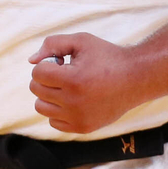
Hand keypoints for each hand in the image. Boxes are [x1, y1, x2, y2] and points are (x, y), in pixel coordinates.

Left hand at [28, 32, 145, 133]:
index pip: (37, 73)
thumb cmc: (107, 56)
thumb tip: (31, 61)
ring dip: (48, 94)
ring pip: (41, 107)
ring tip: (67, 86)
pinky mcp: (83, 128)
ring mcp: (78, 118)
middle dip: (46, 78)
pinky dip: (58, 110)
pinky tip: (73, 99)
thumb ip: (52, 44)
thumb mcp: (81, 41)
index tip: (62, 61)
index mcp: (73, 80)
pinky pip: (54, 122)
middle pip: (37, 90)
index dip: (47, 63)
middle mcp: (74, 102)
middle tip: (66, 72)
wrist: (136, 78)